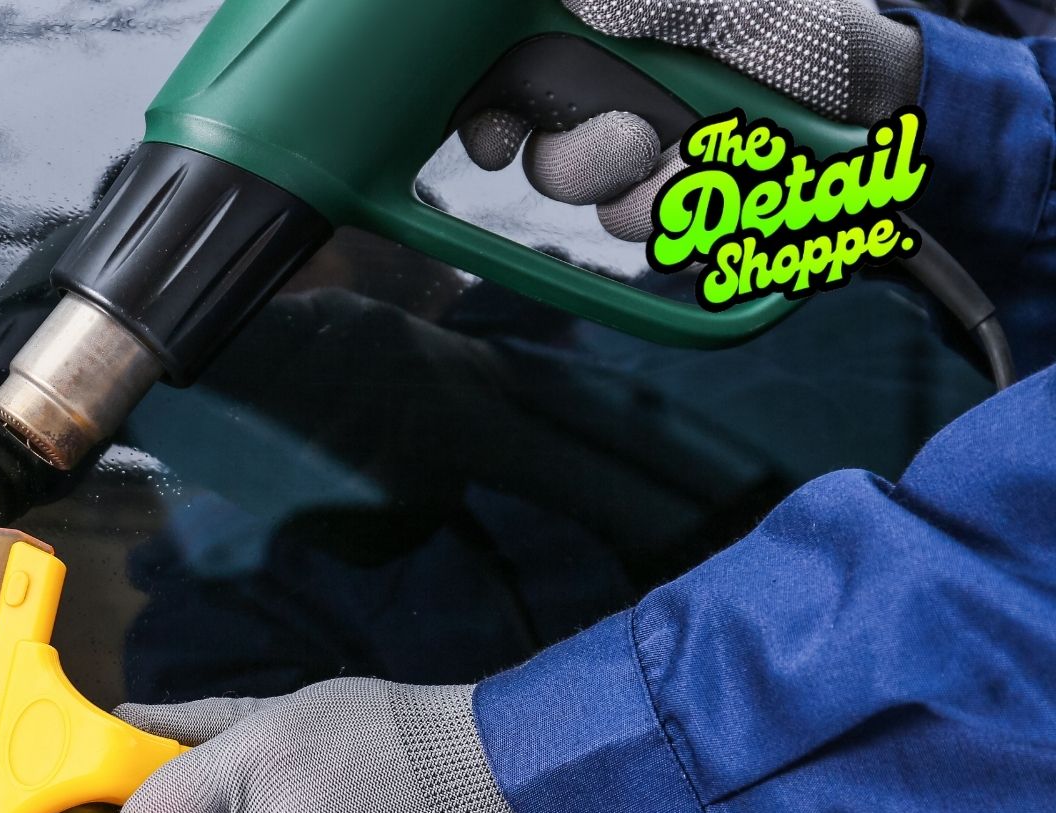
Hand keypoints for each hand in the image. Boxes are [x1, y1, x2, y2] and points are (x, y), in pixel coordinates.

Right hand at [457, 0, 922, 239]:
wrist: (878, 101)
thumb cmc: (796, 26)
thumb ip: (611, 6)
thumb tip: (550, 15)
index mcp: (602, 48)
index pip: (505, 92)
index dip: (487, 120)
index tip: (491, 143)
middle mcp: (619, 107)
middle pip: (544, 161)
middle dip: (584, 159)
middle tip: (638, 138)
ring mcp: (654, 165)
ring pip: (596, 205)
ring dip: (647, 189)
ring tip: (706, 156)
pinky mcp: (689, 216)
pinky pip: (651, 238)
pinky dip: (688, 217)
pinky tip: (727, 188)